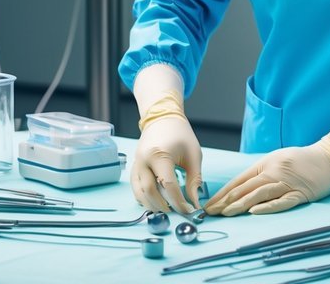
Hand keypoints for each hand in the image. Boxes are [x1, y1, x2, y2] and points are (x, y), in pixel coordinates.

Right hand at [133, 91, 202, 214]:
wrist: (162, 117)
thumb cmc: (180, 134)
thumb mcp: (193, 155)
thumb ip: (194, 180)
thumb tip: (195, 202)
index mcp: (160, 155)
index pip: (168, 185)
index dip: (179, 202)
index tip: (189, 210)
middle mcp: (144, 160)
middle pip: (150, 192)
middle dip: (163, 206)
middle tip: (177, 213)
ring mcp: (136, 163)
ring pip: (139, 192)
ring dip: (152, 205)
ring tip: (167, 210)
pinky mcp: (134, 166)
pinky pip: (135, 187)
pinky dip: (144, 197)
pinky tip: (155, 202)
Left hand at [206, 112, 329, 216]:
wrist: (328, 156)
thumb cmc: (301, 160)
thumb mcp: (277, 160)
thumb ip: (260, 173)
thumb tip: (240, 190)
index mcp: (265, 164)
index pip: (238, 181)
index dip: (223, 193)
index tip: (210, 204)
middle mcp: (273, 171)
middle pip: (245, 188)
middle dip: (226, 201)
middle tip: (210, 213)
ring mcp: (287, 182)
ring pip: (259, 194)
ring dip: (241, 204)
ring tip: (226, 213)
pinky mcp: (300, 193)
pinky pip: (282, 201)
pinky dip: (268, 207)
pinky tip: (254, 212)